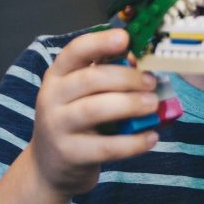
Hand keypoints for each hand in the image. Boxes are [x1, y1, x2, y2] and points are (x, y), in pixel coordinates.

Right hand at [28, 29, 159, 197]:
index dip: (100, 42)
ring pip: (95, 110)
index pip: (75, 51)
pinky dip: (133, 142)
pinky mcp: (70, 154)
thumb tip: (140, 59)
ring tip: (152, 104)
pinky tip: (151, 137)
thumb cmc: (76, 118)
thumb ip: (108, 73)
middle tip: (151, 81)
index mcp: (58, 74)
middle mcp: (52, 97)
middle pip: (90, 79)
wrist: (50, 165)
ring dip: (130, 104)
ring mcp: (58, 126)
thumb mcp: (83, 92)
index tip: (125, 38)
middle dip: (126, 78)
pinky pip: (106, 146)